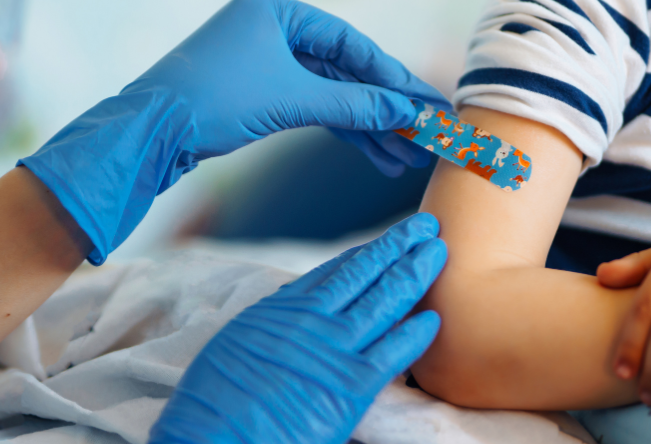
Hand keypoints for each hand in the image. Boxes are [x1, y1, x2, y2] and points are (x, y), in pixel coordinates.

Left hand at [125, 0, 448, 174]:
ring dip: (365, 126)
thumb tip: (406, 112)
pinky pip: (309, 106)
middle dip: (383, 106)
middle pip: (343, 68)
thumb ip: (353, 103)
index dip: (392, 76)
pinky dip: (338, 129)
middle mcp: (269, 28)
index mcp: (275, 9)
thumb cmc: (212, 101)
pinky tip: (372, 152)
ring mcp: (261, 61)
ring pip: (328, 93)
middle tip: (425, 133)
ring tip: (403, 159)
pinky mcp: (254, 93)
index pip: (350, 41)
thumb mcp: (291, 99)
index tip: (427, 102)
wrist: (147, 133)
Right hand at [149, 213, 446, 443]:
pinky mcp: (350, 386)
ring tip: (438, 251)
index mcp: (282, 308)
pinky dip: (415, 334)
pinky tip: (434, 317)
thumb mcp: (236, 345)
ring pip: (385, 301)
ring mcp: (333, 349)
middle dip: (399, 247)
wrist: (212, 434)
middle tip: (427, 226)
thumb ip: (272, 326)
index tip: (389, 240)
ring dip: (415, 273)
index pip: (336, 272)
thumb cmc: (214, 401)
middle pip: (366, 274)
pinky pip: (393, 353)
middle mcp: (310, 319)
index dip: (367, 253)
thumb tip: (288, 314)